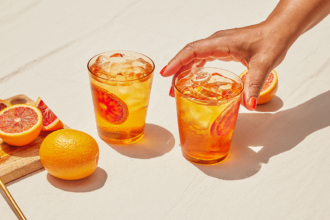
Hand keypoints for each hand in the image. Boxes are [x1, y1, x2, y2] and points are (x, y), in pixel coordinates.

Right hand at [160, 22, 290, 109]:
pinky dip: (194, 68)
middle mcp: (216, 42)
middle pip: (189, 54)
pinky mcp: (222, 49)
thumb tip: (248, 105)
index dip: (177, 61)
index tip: (166, 73)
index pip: (192, 50)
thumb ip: (254, 85)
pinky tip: (193, 79)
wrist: (278, 31)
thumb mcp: (263, 64)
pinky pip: (202, 58)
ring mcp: (218, 45)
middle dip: (177, 70)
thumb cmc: (271, 41)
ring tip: (177, 88)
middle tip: (170, 90)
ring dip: (183, 70)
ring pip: (194, 56)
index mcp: (221, 43)